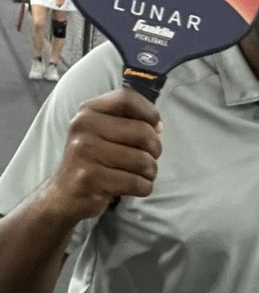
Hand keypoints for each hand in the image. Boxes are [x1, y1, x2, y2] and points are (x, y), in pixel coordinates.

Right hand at [44, 89, 162, 223]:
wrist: (65, 194)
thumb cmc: (94, 161)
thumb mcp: (103, 133)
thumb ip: (130, 122)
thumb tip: (158, 127)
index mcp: (88, 111)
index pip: (127, 98)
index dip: (150, 112)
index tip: (155, 127)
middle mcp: (83, 127)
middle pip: (143, 132)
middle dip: (155, 150)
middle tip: (147, 159)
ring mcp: (84, 152)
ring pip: (143, 161)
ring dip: (150, 172)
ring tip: (138, 174)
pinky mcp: (90, 178)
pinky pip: (136, 183)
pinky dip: (143, 188)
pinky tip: (133, 187)